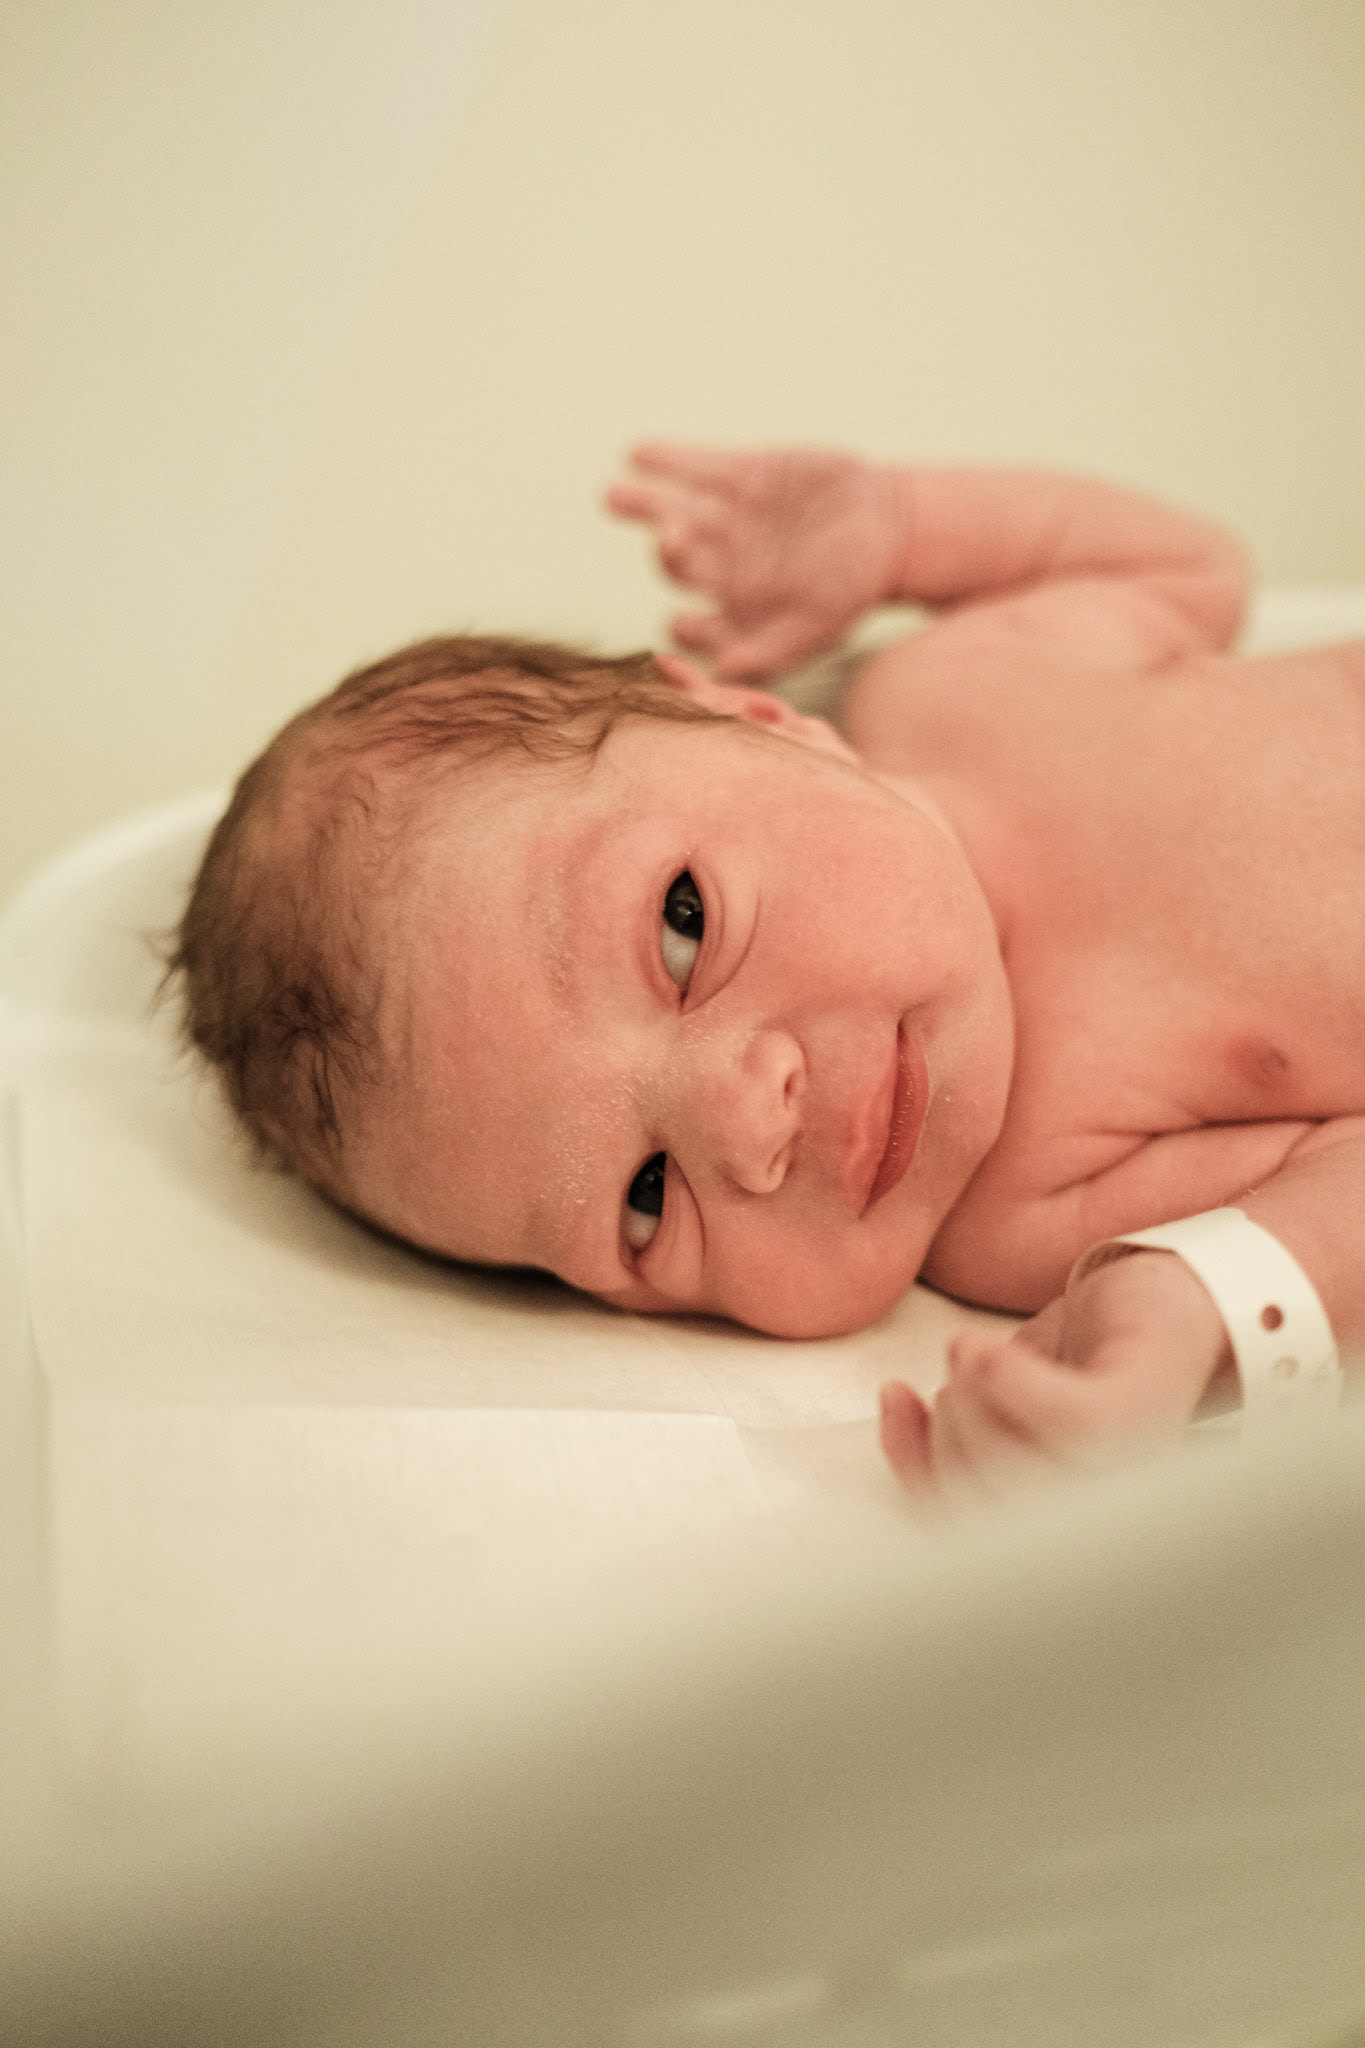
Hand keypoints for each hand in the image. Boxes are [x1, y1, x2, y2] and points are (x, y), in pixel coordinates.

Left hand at [606, 442, 901, 678]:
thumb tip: (726, 670)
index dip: (682, 628)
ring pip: (676, 512)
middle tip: (670, 538)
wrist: (892, 527)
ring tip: (613, 498)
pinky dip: (669, 461)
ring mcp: (730, 519)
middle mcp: (724, 566)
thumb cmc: (853, 588)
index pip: (692, 627)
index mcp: (736, 610)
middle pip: (680, 562)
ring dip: (643, 505)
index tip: (681, 623)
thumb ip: (772, 650)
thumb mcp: (819, 626)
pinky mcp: (745, 475)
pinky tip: (638, 453)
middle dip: (668, 551)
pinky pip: (699, 468)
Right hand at [880, 1250, 1231, 1498]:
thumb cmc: (1081, 1357)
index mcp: (1064, 1521)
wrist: (1172, 1295)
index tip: (897, 1406)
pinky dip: (1008, 1378)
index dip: (917, 1473)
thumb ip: (947, 1427)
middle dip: (946, 1433)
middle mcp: (1099, 1512)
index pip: (966, 1533)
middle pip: (977, 1507)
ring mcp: (1124, 1469)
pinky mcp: (1139, 1415)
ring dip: (970, 1398)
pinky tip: (985, 1347)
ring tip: (980, 1354)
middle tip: (961, 1379)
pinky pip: (1062, 1421)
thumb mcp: (999, 1393)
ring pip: (1011, 1467)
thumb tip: (894, 1408)